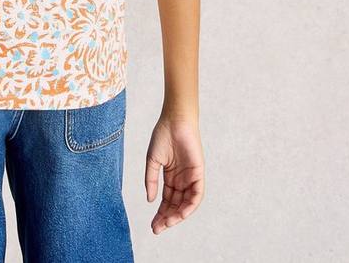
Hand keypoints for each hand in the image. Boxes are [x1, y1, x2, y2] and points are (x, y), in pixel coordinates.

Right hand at [145, 111, 204, 233]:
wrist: (174, 120)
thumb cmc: (163, 135)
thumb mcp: (153, 161)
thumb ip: (151, 180)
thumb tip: (150, 200)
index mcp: (170, 176)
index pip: (166, 200)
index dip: (160, 214)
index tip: (153, 226)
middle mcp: (181, 179)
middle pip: (175, 205)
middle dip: (167, 218)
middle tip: (157, 228)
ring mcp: (190, 176)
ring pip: (186, 203)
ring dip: (177, 215)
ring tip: (167, 223)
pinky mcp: (199, 172)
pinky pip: (197, 194)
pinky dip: (190, 206)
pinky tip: (179, 213)